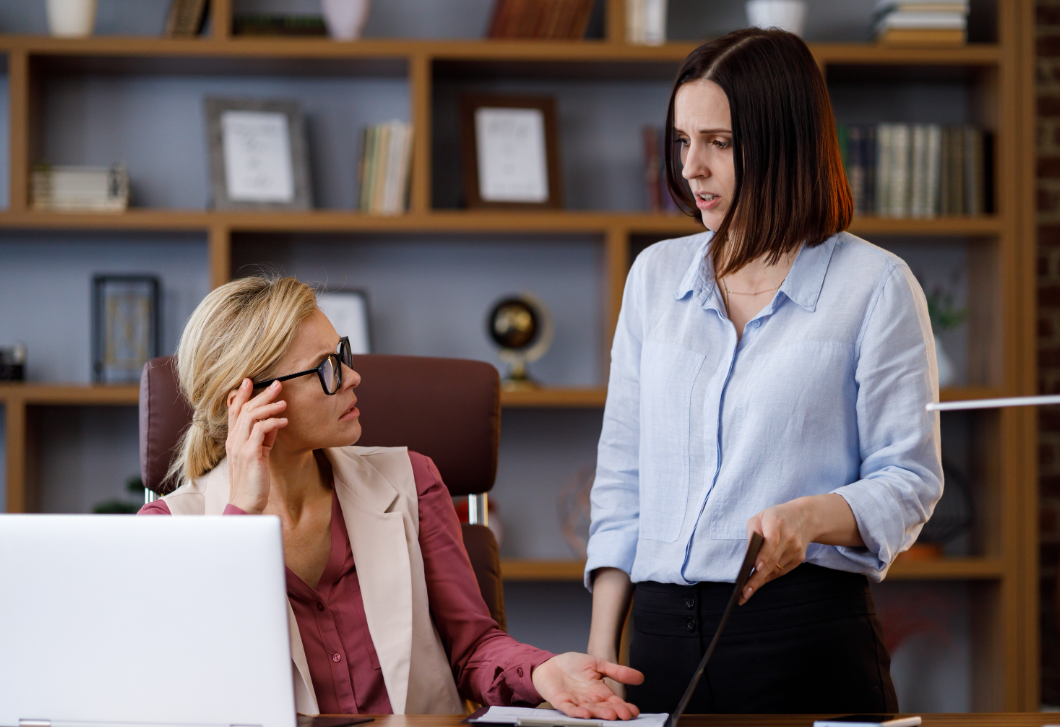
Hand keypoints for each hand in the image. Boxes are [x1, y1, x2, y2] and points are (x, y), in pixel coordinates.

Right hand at [226, 378, 287, 514]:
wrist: (246, 502)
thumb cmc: (254, 479)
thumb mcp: (258, 453)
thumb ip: (263, 437)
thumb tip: (275, 421)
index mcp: (233, 439)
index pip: (234, 411)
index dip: (240, 395)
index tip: (250, 381)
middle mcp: (233, 440)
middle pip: (243, 409)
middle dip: (260, 394)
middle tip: (277, 384)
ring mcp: (240, 446)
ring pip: (251, 416)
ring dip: (269, 406)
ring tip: (284, 402)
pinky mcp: (250, 454)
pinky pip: (260, 430)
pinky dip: (273, 422)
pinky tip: (284, 421)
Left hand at [531, 652, 642, 720]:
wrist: (550, 664)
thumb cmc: (573, 665)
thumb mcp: (598, 664)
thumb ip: (617, 671)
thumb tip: (640, 677)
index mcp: (600, 692)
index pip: (614, 702)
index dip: (624, 707)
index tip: (634, 711)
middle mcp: (589, 700)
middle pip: (604, 709)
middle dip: (614, 712)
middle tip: (624, 716)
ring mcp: (576, 702)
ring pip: (590, 711)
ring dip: (599, 714)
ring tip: (610, 715)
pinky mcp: (561, 701)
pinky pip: (570, 709)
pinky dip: (577, 712)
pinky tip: (585, 713)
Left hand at [741, 499, 811, 604]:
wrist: (804, 518)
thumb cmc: (775, 518)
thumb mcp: (759, 518)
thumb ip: (752, 535)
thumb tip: (748, 558)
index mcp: (776, 523)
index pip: (771, 541)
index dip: (764, 555)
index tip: (756, 567)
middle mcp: (789, 537)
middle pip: (772, 561)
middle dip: (757, 578)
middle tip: (744, 593)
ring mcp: (796, 549)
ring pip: (776, 570)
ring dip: (760, 583)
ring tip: (745, 594)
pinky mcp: (799, 558)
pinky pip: (781, 571)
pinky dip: (768, 578)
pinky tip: (757, 585)